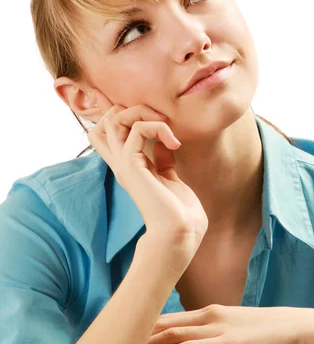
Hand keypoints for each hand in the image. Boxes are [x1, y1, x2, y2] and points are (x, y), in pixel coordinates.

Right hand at [88, 91, 208, 272]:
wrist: (180, 233)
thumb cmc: (179, 212)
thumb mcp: (169, 177)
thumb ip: (162, 159)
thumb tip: (163, 141)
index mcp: (128, 166)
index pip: (106, 132)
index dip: (121, 116)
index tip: (153, 119)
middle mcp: (121, 163)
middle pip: (104, 122)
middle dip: (130, 109)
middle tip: (159, 120)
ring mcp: (124, 165)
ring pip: (113, 120)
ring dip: (141, 113)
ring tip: (165, 125)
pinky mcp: (133, 166)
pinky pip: (138, 129)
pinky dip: (158, 127)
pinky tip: (174, 143)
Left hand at [143, 304, 313, 343]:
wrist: (304, 328)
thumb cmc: (275, 331)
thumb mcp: (243, 327)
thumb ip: (222, 332)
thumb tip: (204, 343)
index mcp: (214, 311)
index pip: (172, 316)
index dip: (148, 322)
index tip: (127, 326)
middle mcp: (211, 316)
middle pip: (166, 321)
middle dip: (140, 328)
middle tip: (115, 333)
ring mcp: (218, 330)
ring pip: (173, 334)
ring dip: (146, 341)